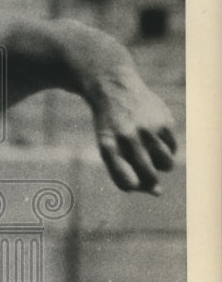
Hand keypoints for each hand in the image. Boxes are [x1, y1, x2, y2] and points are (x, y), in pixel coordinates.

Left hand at [91, 69, 176, 194]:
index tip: (132, 179)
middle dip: (151, 180)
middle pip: (149, 176)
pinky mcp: (164, 120)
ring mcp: (147, 128)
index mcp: (108, 147)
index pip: (126, 182)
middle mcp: (127, 137)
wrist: (114, 89)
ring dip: (161, 165)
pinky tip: (155, 139)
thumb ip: (128, 174)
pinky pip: (173, 148)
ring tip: (151, 154)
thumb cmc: (112, 128)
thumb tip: (158, 193)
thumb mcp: (109, 149)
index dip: (133, 186)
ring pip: (166, 164)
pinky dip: (167, 149)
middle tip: (146, 170)